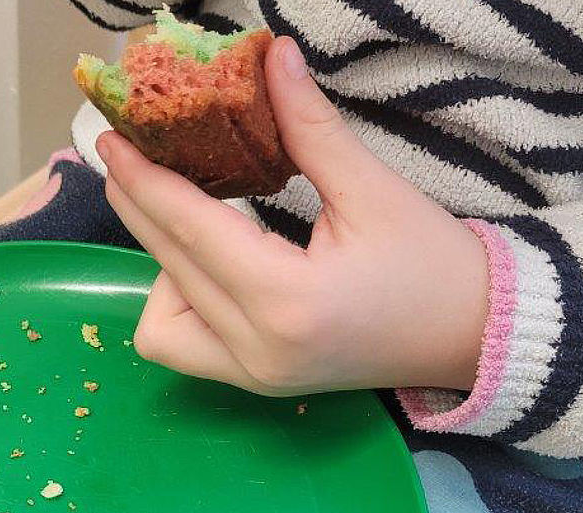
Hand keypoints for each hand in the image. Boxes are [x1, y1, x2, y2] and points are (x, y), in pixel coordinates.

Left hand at [96, 36, 488, 395]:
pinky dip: (177, 304)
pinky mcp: (254, 385)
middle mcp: (256, 349)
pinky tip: (207, 271)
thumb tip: (271, 57)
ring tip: (192, 222)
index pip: (191, 230)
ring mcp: (251, 377)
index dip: (145, 179)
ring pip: (158, 322)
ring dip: (161, 265)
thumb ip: (309, 127)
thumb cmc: (433, 264)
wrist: (471, 337)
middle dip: (138, 207)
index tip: (111, 140)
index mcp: (287, 302)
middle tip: (126, 159)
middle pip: (167, 267)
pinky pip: (181, 347)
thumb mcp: (373, 190)